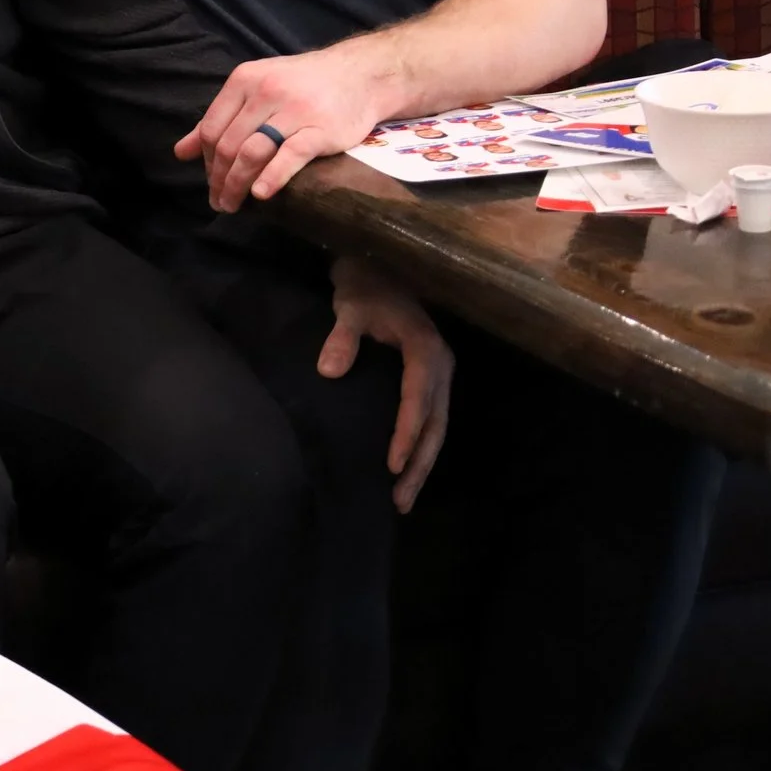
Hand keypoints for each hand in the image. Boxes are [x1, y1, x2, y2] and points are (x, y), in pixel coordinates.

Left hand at [176, 43, 399, 210]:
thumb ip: (221, 117)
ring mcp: (294, 110)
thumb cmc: (304, 85)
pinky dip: (271, 177)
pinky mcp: (320, 129)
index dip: (207, 160)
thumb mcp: (257, 89)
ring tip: (232, 205)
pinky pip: (289, 156)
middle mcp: (265, 92)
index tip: (211, 180)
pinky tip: (260, 194)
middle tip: (218, 201)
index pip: (212, 128)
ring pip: (251, 152)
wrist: (362, 74)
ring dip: (236, 184)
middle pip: (228, 144)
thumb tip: (181, 152)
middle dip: (218, 179)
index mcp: (244, 80)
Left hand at [321, 254, 453, 511]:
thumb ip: (341, 338)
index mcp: (426, 351)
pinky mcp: (431, 379)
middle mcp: (441, 366)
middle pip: (435, 424)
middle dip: (418, 465)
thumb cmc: (363, 288)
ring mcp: (440, 374)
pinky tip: (406, 471)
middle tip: (400, 501)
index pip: (417, 401)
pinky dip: (420, 447)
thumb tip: (328, 371)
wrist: (380, 269)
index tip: (391, 466)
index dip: (405, 435)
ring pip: (437, 427)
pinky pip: (431, 420)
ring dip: (422, 464)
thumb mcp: (349, 306)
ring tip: (403, 500)